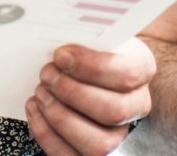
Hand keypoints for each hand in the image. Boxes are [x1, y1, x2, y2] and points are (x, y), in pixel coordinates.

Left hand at [27, 38, 155, 155]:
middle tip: (47, 74)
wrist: (89, 62)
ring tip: (41, 92)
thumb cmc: (88, 46)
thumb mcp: (93, 32)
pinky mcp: (92, 151)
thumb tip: (61, 35)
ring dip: (60, 117)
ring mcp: (118, 133)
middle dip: (72, 93)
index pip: (126, 74)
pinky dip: (46, 133)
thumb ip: (84, 32)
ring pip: (98, 144)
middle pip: (113, 111)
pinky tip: (35, 108)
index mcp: (141, 69)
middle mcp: (136, 105)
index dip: (91, 67)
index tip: (60, 55)